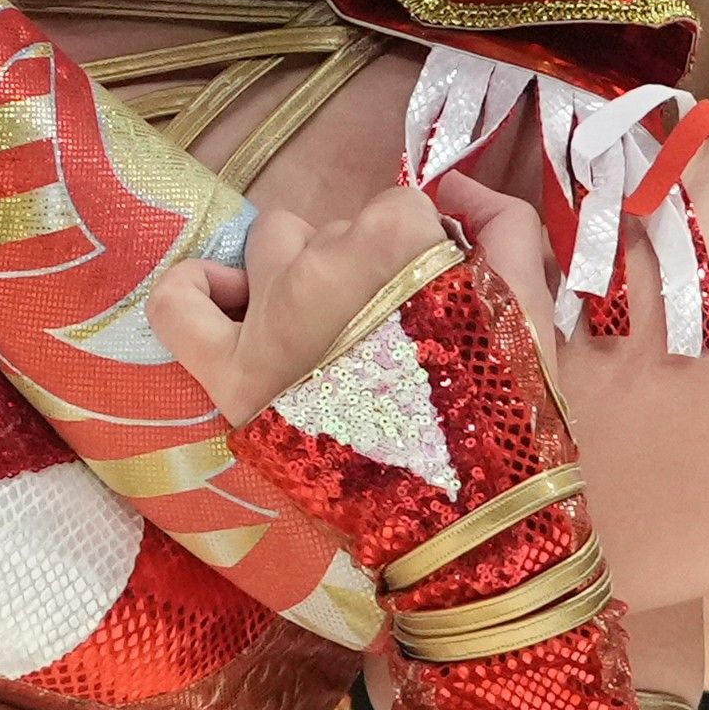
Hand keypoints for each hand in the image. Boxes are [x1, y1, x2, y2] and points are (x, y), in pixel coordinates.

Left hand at [138, 171, 554, 432]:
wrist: (467, 520)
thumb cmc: (504, 414)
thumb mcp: (529, 305)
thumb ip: (504, 221)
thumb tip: (451, 188)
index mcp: (399, 241)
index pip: (399, 212)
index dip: (418, 255)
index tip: (430, 302)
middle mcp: (325, 266)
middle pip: (336, 231)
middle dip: (362, 270)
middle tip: (386, 338)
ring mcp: (269, 319)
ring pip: (269, 246)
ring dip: (295, 273)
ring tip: (326, 334)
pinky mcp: (230, 376)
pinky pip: (179, 304)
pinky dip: (195, 290)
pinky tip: (228, 300)